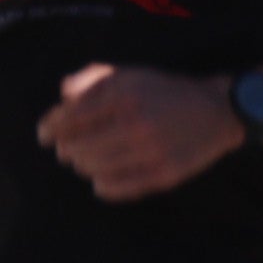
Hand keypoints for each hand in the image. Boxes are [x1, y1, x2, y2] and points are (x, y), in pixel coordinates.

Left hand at [38, 63, 241, 200]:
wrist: (218, 111)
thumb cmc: (166, 91)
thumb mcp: (130, 73)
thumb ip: (93, 78)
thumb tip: (63, 94)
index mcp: (124, 93)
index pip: (71, 116)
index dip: (50, 128)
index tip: (44, 135)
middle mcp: (134, 122)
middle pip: (77, 146)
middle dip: (65, 148)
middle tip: (66, 150)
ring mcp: (149, 152)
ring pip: (93, 169)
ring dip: (83, 165)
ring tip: (85, 161)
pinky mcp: (161, 175)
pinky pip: (116, 188)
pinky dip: (101, 186)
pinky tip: (100, 179)